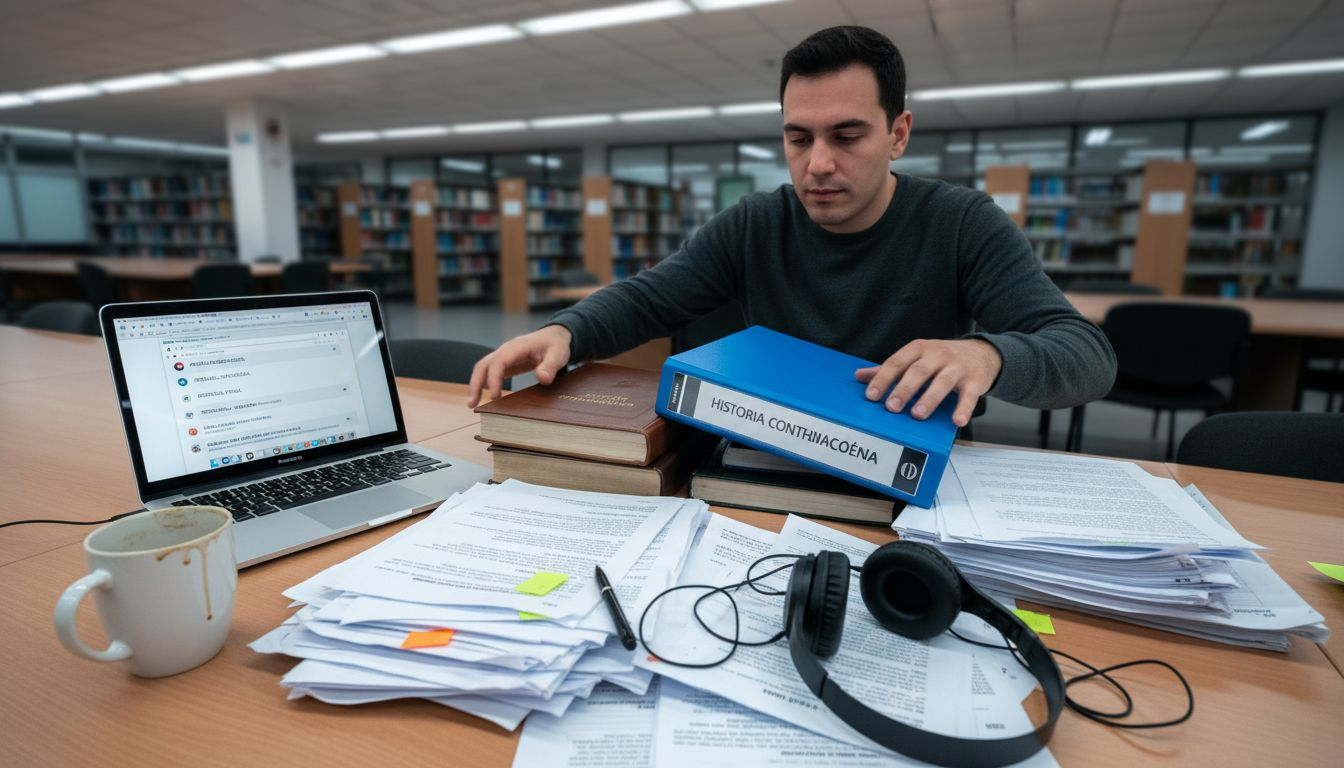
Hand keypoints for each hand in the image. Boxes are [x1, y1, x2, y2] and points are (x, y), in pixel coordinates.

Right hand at [468, 325, 572, 407]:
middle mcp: (505, 350)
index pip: (499, 362)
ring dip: (476, 385)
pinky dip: (484, 384)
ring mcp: (503, 356)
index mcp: (516, 347)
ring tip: (473, 404)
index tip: (495, 397)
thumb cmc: (555, 345)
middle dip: (475, 384)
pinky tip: (483, 396)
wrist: (554, 336)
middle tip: (472, 405)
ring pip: (483, 368)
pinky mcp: (505, 363)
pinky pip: (490, 372)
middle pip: (483, 365)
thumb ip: (550, 367)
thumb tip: (542, 379)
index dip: (494, 379)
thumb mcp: (558, 355)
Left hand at [854, 338, 1001, 426]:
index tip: (871, 395)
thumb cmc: (943, 359)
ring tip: (917, 415)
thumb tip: (859, 376)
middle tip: (891, 407)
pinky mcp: (975, 380)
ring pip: (942, 382)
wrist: (982, 353)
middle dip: (904, 389)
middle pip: (918, 371)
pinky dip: (963, 408)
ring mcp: (957, 367)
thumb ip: (890, 369)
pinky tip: (957, 421)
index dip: (883, 378)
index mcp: (919, 348)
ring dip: (929, 399)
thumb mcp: (917, 357)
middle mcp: (938, 355)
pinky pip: (969, 395)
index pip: (897, 362)